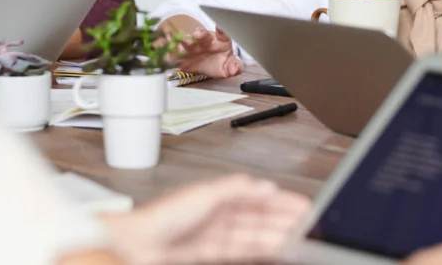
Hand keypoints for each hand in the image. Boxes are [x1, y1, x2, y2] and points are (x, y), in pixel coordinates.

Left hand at [101, 174, 309, 264]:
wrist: (132, 244)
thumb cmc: (160, 217)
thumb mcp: (204, 194)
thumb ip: (237, 190)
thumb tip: (265, 187)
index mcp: (219, 195)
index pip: (259, 198)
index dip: (282, 202)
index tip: (304, 207)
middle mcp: (219, 214)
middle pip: (260, 218)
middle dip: (284, 221)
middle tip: (309, 227)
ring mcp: (215, 234)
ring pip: (254, 236)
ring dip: (276, 237)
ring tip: (297, 242)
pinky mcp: (209, 253)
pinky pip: (241, 250)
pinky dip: (259, 250)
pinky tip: (273, 250)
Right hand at [172, 25, 242, 78]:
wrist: (206, 64)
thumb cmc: (220, 62)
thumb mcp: (229, 66)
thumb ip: (234, 66)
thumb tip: (237, 67)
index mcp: (220, 41)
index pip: (223, 33)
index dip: (222, 29)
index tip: (220, 26)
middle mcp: (205, 41)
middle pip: (202, 35)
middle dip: (200, 34)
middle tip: (198, 33)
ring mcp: (192, 46)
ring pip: (187, 41)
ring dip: (184, 41)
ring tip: (182, 41)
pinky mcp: (180, 54)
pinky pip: (173, 50)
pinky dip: (168, 48)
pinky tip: (165, 44)